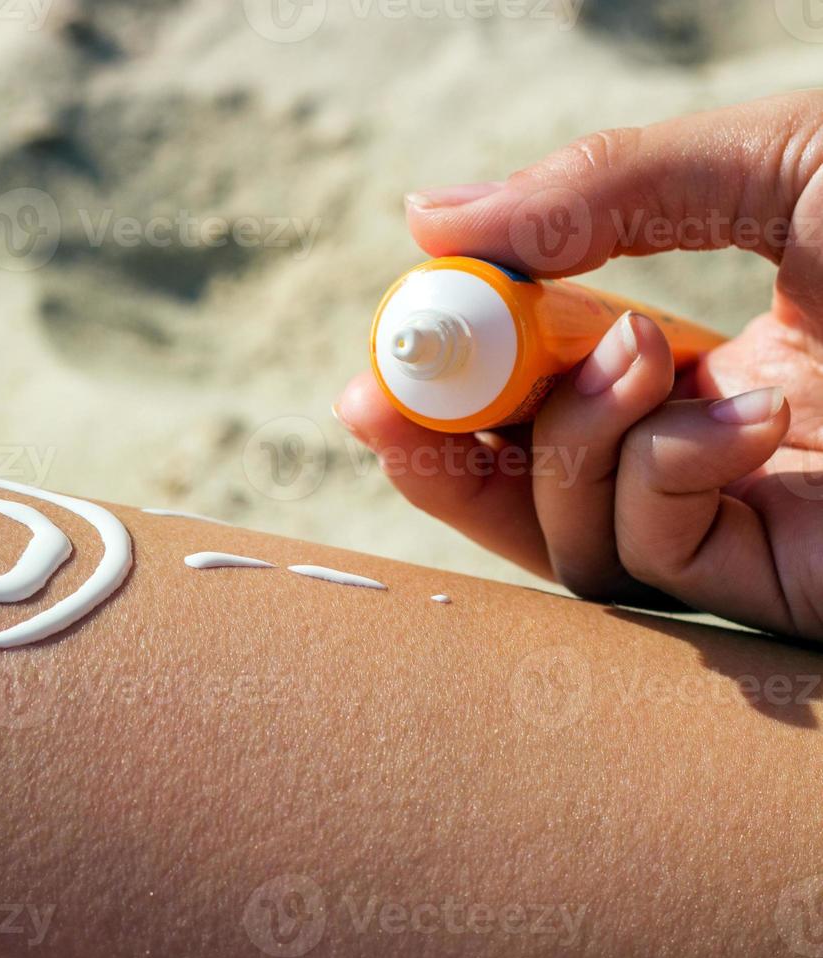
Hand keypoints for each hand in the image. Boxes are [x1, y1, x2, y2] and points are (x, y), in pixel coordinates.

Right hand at [337, 91, 822, 639]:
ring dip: (556, 444)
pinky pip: (645, 565)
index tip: (395, 324)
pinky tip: (736, 415)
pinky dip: (652, 483)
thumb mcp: (768, 162)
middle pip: (534, 476)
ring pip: (568, 537)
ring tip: (631, 354)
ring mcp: (759, 527)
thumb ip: (596, 189)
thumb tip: (424, 214)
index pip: (555, 371)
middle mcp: (731, 449)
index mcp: (733, 348)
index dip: (463, 356)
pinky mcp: (788, 595)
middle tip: (376, 401)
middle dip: (446, 440)